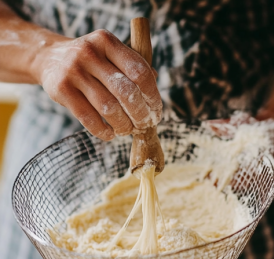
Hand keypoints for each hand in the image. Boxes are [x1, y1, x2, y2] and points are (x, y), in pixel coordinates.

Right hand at [31, 29, 161, 140]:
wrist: (50, 58)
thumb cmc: (92, 62)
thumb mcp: (111, 56)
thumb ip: (135, 69)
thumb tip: (155, 94)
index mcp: (107, 41)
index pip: (140, 73)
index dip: (153, 97)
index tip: (156, 113)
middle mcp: (89, 52)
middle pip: (126, 93)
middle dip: (140, 115)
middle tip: (144, 126)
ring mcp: (73, 70)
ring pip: (109, 108)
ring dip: (123, 125)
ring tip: (127, 130)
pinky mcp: (61, 89)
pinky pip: (89, 118)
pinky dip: (103, 131)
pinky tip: (110, 134)